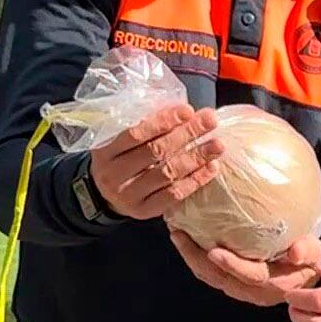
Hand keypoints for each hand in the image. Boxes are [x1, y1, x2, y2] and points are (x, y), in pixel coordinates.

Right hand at [88, 105, 224, 220]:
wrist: (103, 197)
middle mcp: (114, 175)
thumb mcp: (118, 142)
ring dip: (196, 157)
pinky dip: (195, 180)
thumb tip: (181, 111)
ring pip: (167, 174)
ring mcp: (128, 195)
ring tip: (217, 145)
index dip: (163, 121)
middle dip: (186, 134)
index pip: (136, 134)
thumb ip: (142, 127)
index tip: (188, 110)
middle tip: (210, 121)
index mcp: (105, 152)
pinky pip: (174, 195)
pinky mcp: (144, 211)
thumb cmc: (119, 160)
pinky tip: (211, 167)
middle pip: (155, 152)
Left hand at [169, 231, 320, 306]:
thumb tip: (295, 251)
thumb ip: (307, 251)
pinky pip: (210, 276)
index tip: (214, 251)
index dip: (232, 265)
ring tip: (177, 236)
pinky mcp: (233, 286)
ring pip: (211, 278)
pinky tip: (186, 242)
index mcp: (276, 283)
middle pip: (221, 279)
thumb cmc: (308, 260)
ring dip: (191, 258)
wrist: (304, 277)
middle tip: (180, 235)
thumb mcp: (315, 253)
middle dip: (197, 258)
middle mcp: (254, 292)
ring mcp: (241, 291)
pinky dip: (195, 260)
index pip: (251, 276)